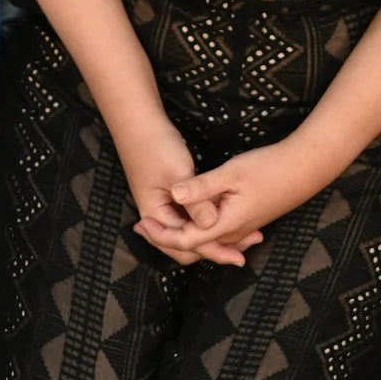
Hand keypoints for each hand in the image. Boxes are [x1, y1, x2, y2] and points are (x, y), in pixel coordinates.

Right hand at [111, 119, 249, 267]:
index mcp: (155, 216)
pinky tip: (223, 217)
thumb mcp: (178, 174)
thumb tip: (214, 225)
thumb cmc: (156, 147)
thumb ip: (196, 202)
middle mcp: (158, 216)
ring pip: (189, 230)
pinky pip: (190, 216)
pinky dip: (206, 220)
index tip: (238, 257)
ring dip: (210, 236)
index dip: (212, 251)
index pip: (185, 244)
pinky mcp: (171, 195)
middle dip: (212, 250)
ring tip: (239, 240)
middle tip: (241, 254)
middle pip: (185, 245)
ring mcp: (163, 205)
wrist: (139, 122)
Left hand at [148, 140, 332, 264]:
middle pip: (193, 245)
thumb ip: (201, 187)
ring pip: (206, 240)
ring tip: (159, 223)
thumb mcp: (230, 173)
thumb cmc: (268, 167)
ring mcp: (242, 228)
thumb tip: (173, 194)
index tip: (139, 223)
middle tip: (141, 226)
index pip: (185, 240)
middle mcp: (233, 232)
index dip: (160, 235)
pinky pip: (218, 233)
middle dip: (166, 238)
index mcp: (226, 224)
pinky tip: (191, 220)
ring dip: (182, 234)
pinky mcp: (248, 220)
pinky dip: (199, 229)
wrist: (305, 169)